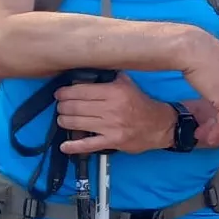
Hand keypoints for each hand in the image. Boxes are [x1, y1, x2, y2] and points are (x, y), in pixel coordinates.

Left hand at [56, 76, 174, 154]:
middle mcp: (111, 109)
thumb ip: (109, 77)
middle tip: (60, 106)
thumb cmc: (141, 104)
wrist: (159, 125)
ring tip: (62, 119)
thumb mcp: (127, 84)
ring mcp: (111, 127)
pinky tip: (64, 146)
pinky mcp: (112, 142)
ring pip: (77, 123)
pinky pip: (88, 145)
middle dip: (63, 107)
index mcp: (114, 92)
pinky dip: (74, 146)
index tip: (59, 94)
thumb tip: (87, 72)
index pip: (81, 91)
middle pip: (75, 107)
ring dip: (64, 121)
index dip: (65, 93)